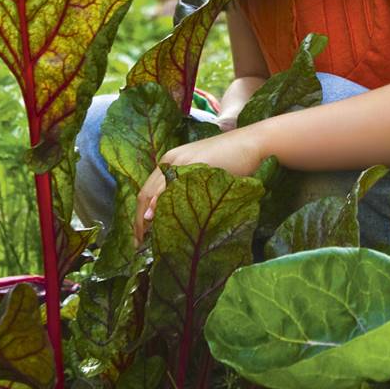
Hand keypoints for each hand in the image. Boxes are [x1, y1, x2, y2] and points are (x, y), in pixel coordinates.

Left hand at [133, 126, 265, 243]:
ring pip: (153, 192)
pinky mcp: (194, 165)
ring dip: (145, 218)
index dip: (138, 215)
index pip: (145, 191)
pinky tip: (157, 218)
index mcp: (171, 161)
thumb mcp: (203, 174)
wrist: (251, 143)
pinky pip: (171, 187)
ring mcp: (181, 162)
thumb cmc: (232, 160)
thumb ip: (187, 188)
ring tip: (144, 240)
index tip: (139, 237)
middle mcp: (172, 160)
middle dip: (138, 221)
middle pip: (144, 193)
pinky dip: (160, 203)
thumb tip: (170, 215)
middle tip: (138, 245)